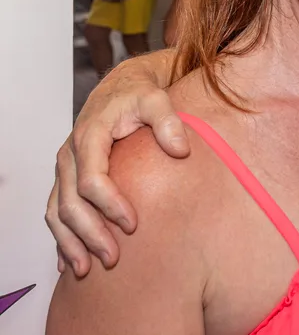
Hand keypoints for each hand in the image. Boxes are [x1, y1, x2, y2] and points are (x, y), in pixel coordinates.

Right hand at [45, 56, 187, 276]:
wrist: (120, 89)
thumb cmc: (138, 96)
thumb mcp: (156, 99)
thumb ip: (168, 120)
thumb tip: (181, 148)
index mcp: (90, 137)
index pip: (92, 179)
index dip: (110, 205)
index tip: (133, 224)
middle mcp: (70, 155)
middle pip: (69, 203)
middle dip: (90, 234)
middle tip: (113, 258)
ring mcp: (65, 168)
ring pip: (56, 213)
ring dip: (70, 243)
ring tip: (86, 271)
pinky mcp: (67, 178)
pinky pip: (54, 212)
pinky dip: (61, 238)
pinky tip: (69, 262)